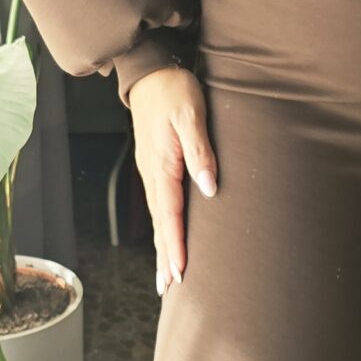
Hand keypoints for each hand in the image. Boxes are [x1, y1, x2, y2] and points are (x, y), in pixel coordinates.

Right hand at [128, 65, 217, 294]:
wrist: (151, 72)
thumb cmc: (174, 90)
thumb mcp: (191, 115)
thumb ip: (200, 151)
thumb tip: (209, 187)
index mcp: (162, 164)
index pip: (169, 213)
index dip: (175, 243)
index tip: (181, 270)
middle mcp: (152, 173)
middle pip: (159, 223)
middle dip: (164, 256)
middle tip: (169, 288)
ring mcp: (151, 170)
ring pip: (157, 216)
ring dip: (161, 246)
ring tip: (166, 275)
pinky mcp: (155, 165)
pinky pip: (159, 204)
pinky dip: (162, 227)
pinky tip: (166, 236)